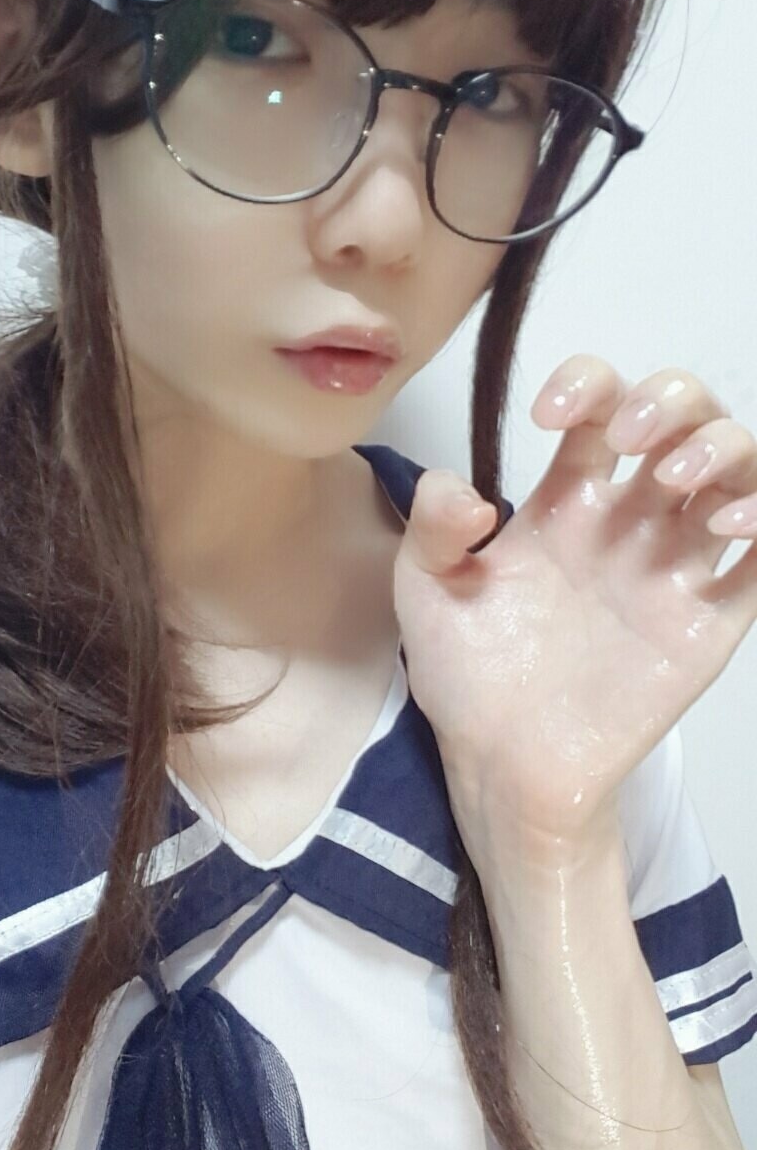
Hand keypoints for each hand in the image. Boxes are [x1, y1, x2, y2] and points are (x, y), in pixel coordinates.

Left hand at [392, 355, 756, 867]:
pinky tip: (725, 527)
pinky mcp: (707, 623)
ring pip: (739, 472)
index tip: (548, 416)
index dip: (588, 383)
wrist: (501, 765)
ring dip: (724, 447)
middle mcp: (629, 521)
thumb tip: (464, 488)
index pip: (601, 405)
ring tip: (675, 476)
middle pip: (685, 419)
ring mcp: (674, 567)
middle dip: (670, 401)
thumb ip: (432, 527)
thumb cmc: (466, 675)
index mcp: (566, 500)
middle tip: (630, 438)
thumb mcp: (424, 591)